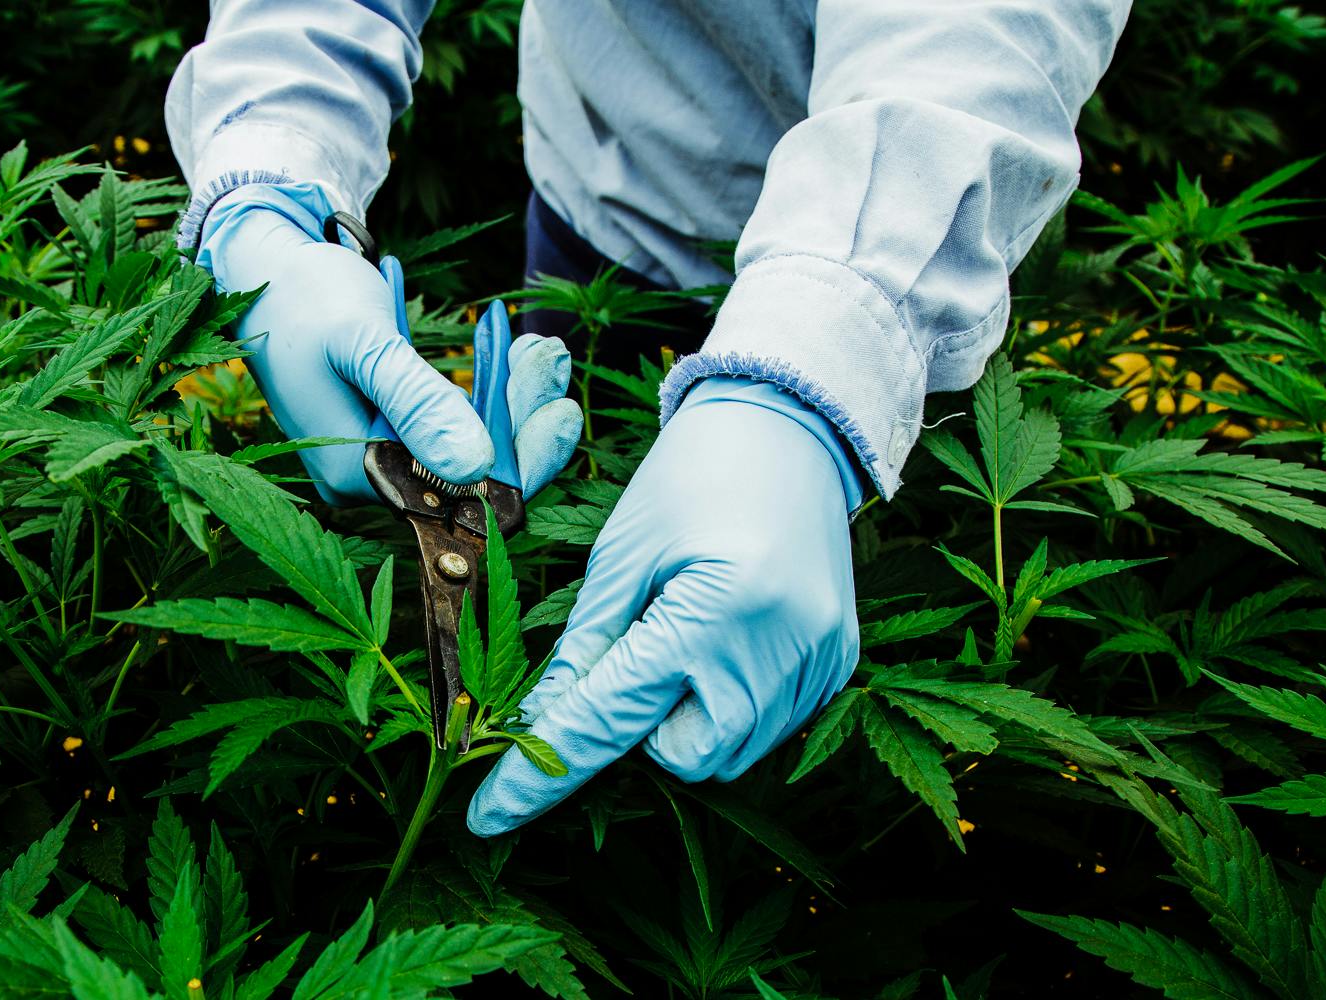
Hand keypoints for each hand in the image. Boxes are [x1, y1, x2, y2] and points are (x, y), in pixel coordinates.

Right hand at [196, 183, 578, 501]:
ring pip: (465, 446)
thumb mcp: (365, 341)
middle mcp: (366, 478)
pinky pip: (449, 425)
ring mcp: (376, 454)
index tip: (563, 409)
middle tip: (551, 354)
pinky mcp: (385, 429)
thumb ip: (416, 401)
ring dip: (509, 398)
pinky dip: (483, 390)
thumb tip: (477, 467)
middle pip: (470, 474)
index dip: (519, 460)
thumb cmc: (307, 296)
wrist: (266, 269)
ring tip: (539, 347)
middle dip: (521, 419)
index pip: (460, 494)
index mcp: (355, 472)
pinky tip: (509, 350)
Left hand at [467, 376, 864, 835]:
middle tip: (635, 651)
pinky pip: (768, 725)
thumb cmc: (694, 474)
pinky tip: (726, 636)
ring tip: (685, 631)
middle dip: (642, 728)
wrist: (791, 425)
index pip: (610, 719)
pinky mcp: (839, 664)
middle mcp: (779, 647)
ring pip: (727, 751)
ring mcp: (820, 661)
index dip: (542, 770)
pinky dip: (729, 701)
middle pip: (682, 757)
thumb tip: (535, 725)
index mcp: (716, 610)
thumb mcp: (623, 551)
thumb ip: (584, 646)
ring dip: (685, 718)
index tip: (487, 815)